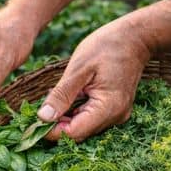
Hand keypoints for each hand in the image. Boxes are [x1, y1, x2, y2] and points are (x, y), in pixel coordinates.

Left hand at [39, 16, 151, 140]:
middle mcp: (115, 117)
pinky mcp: (113, 111)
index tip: (34, 120)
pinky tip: (68, 97)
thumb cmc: (108, 47)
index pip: (74, 133)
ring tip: (55, 98)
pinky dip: (74, 112)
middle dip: (57, 125)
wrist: (136, 37)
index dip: (52, 130)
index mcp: (108, 107)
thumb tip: (43, 117)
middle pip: (78, 133)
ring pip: (82, 127)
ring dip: (65, 118)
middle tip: (41, 106)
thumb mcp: (79, 69)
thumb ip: (61, 95)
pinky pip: (89, 119)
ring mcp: (116, 115)